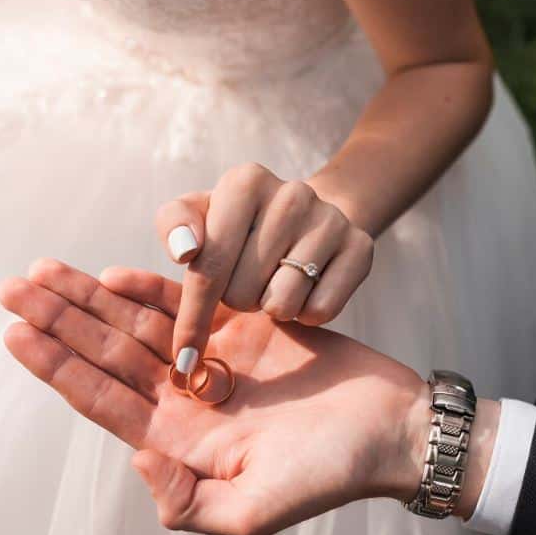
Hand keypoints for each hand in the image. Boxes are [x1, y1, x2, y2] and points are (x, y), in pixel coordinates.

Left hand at [0, 259, 426, 534]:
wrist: (391, 426)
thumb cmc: (332, 472)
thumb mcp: (255, 511)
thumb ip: (187, 501)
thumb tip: (138, 456)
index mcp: (184, 441)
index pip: (104, 399)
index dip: (58, 368)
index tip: (17, 335)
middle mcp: (191, 398)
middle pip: (110, 354)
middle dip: (61, 321)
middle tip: (14, 289)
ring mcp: (217, 359)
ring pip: (139, 323)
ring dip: (92, 298)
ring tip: (45, 272)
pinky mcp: (247, 328)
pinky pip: (190, 302)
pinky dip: (151, 287)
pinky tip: (115, 273)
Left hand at [157, 162, 374, 374]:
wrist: (307, 217)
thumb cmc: (238, 224)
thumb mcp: (199, 216)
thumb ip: (174, 225)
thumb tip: (184, 251)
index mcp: (246, 181)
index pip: (208, 265)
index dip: (193, 315)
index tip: (184, 353)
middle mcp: (293, 194)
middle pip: (243, 290)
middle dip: (237, 300)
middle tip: (247, 282)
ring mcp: (331, 220)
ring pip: (282, 303)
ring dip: (272, 308)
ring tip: (274, 284)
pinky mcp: (361, 247)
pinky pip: (321, 310)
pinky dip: (307, 314)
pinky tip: (304, 290)